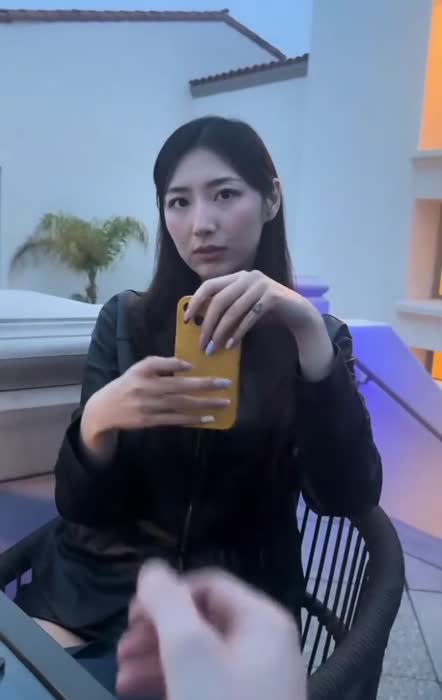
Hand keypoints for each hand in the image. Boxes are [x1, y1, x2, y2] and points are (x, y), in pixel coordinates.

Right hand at [81, 356, 231, 435]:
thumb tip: (187, 365)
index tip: (195, 365)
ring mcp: (148, 407)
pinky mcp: (150, 421)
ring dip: (204, 403)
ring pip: (181, 404)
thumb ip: (161, 364)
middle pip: (179, 386)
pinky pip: (175, 420)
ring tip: (224, 402)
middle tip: (226, 383)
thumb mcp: (139, 369)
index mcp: (142, 372)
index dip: (176, 365)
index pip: (161, 364)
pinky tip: (208, 418)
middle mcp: (145, 388)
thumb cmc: (127, 385)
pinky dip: (192, 419)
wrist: (104, 410)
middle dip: (205, 385)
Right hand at [116, 562, 305, 699]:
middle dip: (157, 629)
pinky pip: (205, 683)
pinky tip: (139, 692)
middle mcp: (264, 646)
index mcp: (262, 621)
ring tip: (121, 675)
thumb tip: (151, 569)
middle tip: (121, 647)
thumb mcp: (188, 651)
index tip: (131, 614)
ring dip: (157, 657)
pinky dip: (172, 682)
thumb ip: (167, 602)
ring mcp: (256, 683)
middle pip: (202, 619)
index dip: (167, 593)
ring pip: (200, 654)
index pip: (209, 584)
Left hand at [184, 270, 318, 353]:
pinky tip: (230, 345)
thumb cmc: (267, 312)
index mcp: (237, 276)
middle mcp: (247, 276)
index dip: (195, 302)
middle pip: (219, 300)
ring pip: (233, 310)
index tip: (186, 320)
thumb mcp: (243, 308)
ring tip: (214, 348)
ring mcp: (261, 285)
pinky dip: (238, 333)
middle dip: (207, 324)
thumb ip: (226, 310)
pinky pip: (249, 317)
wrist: (298, 313)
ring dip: (221, 332)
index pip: (209, 285)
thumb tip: (201, 326)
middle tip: (202, 344)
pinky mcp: (272, 296)